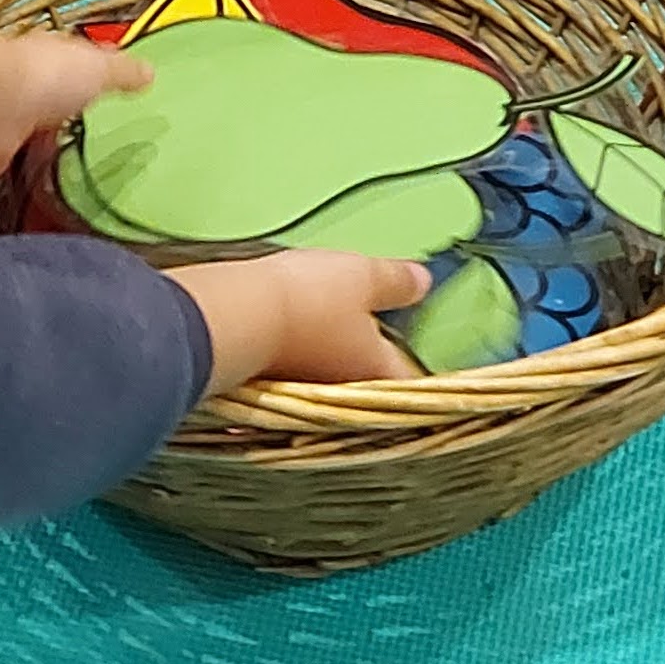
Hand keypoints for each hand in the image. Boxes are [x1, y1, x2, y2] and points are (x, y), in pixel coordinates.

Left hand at [0, 13, 150, 210]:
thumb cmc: (41, 78)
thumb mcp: (97, 69)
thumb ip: (123, 73)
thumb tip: (148, 72)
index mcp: (48, 71)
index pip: (68, 80)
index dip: (80, 92)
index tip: (97, 108)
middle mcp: (21, 101)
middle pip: (42, 121)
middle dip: (55, 136)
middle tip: (80, 159)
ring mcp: (0, 135)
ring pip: (18, 154)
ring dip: (30, 169)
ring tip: (57, 193)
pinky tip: (17, 213)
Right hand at [163, 248, 435, 390]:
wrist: (237, 313)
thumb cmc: (308, 300)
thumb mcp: (363, 277)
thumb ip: (397, 282)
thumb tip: (424, 282)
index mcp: (376, 368)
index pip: (413, 377)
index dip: (423, 361)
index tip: (427, 347)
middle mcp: (345, 387)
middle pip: (372, 376)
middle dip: (378, 354)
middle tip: (388, 327)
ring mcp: (307, 385)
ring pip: (335, 369)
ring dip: (340, 348)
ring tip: (343, 319)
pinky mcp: (275, 376)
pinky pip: (304, 362)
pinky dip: (309, 345)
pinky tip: (305, 323)